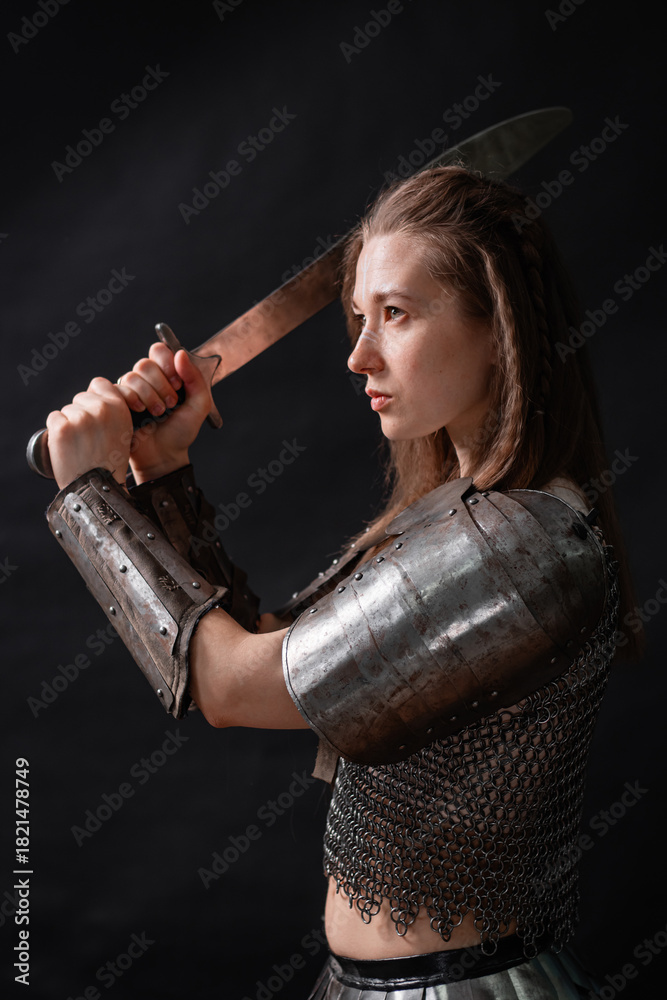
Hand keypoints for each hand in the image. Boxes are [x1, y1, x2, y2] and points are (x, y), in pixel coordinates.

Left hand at [46, 378, 133, 489]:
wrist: (96, 488)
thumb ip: (114, 413)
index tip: (94, 412)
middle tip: (87, 437)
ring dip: (68, 424)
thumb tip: (98, 397)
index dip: (94, 397)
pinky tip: (66, 445)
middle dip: (81, 413)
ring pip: (66, 410)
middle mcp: (101, 409)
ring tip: (78, 445)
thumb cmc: (109, 464)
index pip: (99, 384)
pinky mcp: (62, 428)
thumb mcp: (124, 433)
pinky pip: (54, 418)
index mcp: (119, 408)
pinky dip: (56, 431)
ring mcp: (81, 418)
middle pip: (80, 398)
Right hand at [115, 343, 213, 482]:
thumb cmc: (181, 432)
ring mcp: (130, 391)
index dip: (167, 363)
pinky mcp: (117, 402)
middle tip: (170, 403)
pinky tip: (140, 412)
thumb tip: (180, 353)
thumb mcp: (199, 405)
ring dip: (148, 395)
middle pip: (144, 363)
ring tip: (158, 413)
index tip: (178, 383)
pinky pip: (118, 388)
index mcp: (164, 375)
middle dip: (160, 384)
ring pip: (131, 376)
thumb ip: (195, 379)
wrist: (165, 456)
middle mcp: (145, 380)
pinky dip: (132, 399)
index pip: (159, 351)